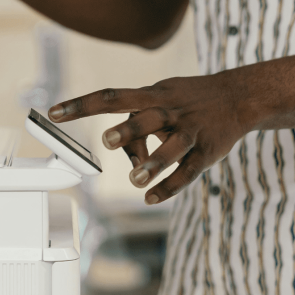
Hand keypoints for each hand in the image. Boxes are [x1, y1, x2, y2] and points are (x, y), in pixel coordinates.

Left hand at [48, 72, 261, 204]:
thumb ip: (139, 128)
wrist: (240, 96)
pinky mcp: (207, 152)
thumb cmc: (188, 99)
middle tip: (107, 140)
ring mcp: (190, 131)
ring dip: (153, 163)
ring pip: (172, 147)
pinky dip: (170, 186)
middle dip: (129, 129)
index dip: (82, 105)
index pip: (112, 96)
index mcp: (153, 95)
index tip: (54, 112)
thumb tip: (126, 157)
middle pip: (147, 118)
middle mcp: (170, 111)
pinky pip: (188, 171)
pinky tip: (151, 198)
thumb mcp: (162, 100)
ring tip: (135, 180)